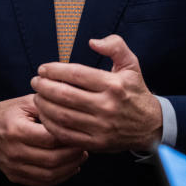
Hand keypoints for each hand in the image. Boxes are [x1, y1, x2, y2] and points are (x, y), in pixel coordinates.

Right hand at [0, 95, 86, 185]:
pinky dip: (59, 178)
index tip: (82, 133)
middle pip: (52, 160)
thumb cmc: (9, 112)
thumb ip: (49, 107)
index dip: (70, 139)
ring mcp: (12, 166)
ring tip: (80, 157)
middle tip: (85, 147)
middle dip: (73, 155)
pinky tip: (69, 168)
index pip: (50, 140)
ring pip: (48, 175)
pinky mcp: (14, 175)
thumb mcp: (27, 102)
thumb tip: (75, 114)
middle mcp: (13, 150)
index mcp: (16, 130)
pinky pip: (41, 182)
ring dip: (69, 168)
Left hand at [31, 34, 162, 151]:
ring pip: (63, 115)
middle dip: (44, 87)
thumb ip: (115, 46)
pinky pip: (66, 134)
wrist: (150, 125)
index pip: (76, 74)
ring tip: (37, 97)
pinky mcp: (97, 143)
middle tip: (35, 82)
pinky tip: (45, 116)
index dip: (55, 70)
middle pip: (65, 95)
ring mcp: (101, 127)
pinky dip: (51, 125)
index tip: (43, 69)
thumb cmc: (135, 91)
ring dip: (44, 105)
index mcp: (113, 85)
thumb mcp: (131, 64)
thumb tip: (92, 42)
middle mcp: (107, 106)